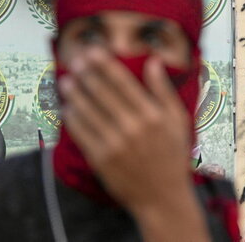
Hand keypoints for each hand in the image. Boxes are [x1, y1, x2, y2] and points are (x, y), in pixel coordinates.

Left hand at [59, 49, 193, 213]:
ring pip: (89, 111)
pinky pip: (82, 134)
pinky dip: (73, 119)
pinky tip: (67, 108)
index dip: (106, 65)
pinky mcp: (101, 159)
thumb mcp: (178, 119)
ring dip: (75, 94)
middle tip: (76, 59)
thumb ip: (164, 90)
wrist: (162, 195)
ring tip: (66, 80)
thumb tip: (154, 61)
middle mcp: (133, 127)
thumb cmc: (173, 154)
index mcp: (153, 115)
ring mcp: (115, 144)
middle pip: (103, 93)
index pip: (124, 83)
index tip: (94, 50)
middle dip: (88, 74)